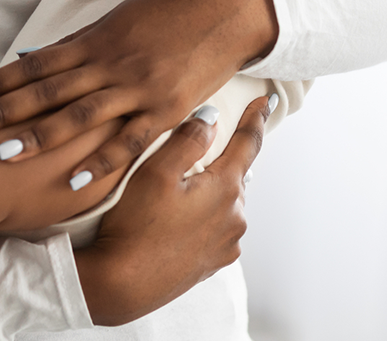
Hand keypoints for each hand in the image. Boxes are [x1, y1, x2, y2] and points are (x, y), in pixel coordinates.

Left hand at [0, 0, 277, 185]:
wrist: (226, 8)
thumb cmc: (170, 9)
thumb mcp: (119, 19)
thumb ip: (81, 43)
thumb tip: (38, 58)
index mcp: (95, 40)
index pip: (33, 65)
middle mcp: (109, 63)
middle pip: (46, 90)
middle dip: (2, 111)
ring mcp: (137, 87)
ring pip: (79, 115)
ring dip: (38, 136)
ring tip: (3, 155)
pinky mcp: (165, 109)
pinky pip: (128, 141)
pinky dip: (101, 163)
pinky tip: (75, 182)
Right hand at [75, 97, 269, 325]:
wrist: (121, 286)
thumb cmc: (134, 226)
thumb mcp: (156, 172)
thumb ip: (188, 140)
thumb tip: (211, 118)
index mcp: (225, 188)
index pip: (247, 143)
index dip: (256, 118)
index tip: (266, 102)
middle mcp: (235, 218)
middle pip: (234, 176)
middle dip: (220, 162)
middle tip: (197, 155)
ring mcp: (226, 244)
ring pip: (224, 204)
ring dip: (210, 193)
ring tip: (180, 194)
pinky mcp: (212, 265)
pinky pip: (216, 230)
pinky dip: (204, 219)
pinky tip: (179, 222)